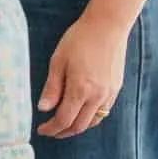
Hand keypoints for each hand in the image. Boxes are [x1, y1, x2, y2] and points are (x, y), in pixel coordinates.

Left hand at [37, 13, 126, 137]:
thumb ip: (52, 88)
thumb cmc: (79, 39)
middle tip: (51, 131)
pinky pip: (103, 112)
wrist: (107, 26)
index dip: (51, 129)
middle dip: (63, 132)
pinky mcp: (116, 89)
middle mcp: (97, 96)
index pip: (64, 120)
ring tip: (64, 125)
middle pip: (79, 125)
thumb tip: (43, 109)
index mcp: (80, 90)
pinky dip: (91, 118)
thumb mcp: (58, 61)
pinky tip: (81, 112)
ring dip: (78, 127)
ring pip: (93, 121)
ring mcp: (109, 94)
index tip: (41, 130)